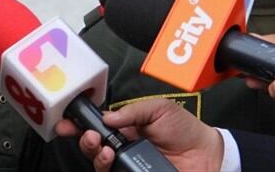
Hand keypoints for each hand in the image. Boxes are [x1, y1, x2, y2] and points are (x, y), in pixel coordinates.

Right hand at [54, 99, 222, 171]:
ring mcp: (129, 166)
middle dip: (85, 141)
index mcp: (126, 129)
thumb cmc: (185, 130)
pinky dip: (107, 169)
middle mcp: (123, 149)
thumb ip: (132, 111)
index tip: (67, 123)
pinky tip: (111, 161)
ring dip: (96, 157)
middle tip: (91, 136)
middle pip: (93, 148)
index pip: (97, 127)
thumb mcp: (159, 108)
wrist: (208, 155)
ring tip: (105, 150)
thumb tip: (108, 117)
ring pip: (100, 166)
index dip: (79, 125)